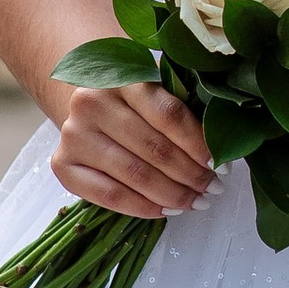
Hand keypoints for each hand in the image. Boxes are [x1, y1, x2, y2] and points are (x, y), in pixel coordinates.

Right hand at [50, 78, 214, 221]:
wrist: (88, 102)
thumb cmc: (135, 99)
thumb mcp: (159, 89)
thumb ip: (186, 107)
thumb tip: (226, 144)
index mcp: (122, 76)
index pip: (169, 114)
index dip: (200, 144)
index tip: (222, 164)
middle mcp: (92, 102)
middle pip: (154, 149)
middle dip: (191, 174)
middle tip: (214, 188)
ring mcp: (73, 134)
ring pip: (134, 175)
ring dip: (172, 194)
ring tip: (196, 202)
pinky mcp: (62, 165)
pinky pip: (109, 195)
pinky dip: (142, 208)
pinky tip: (166, 210)